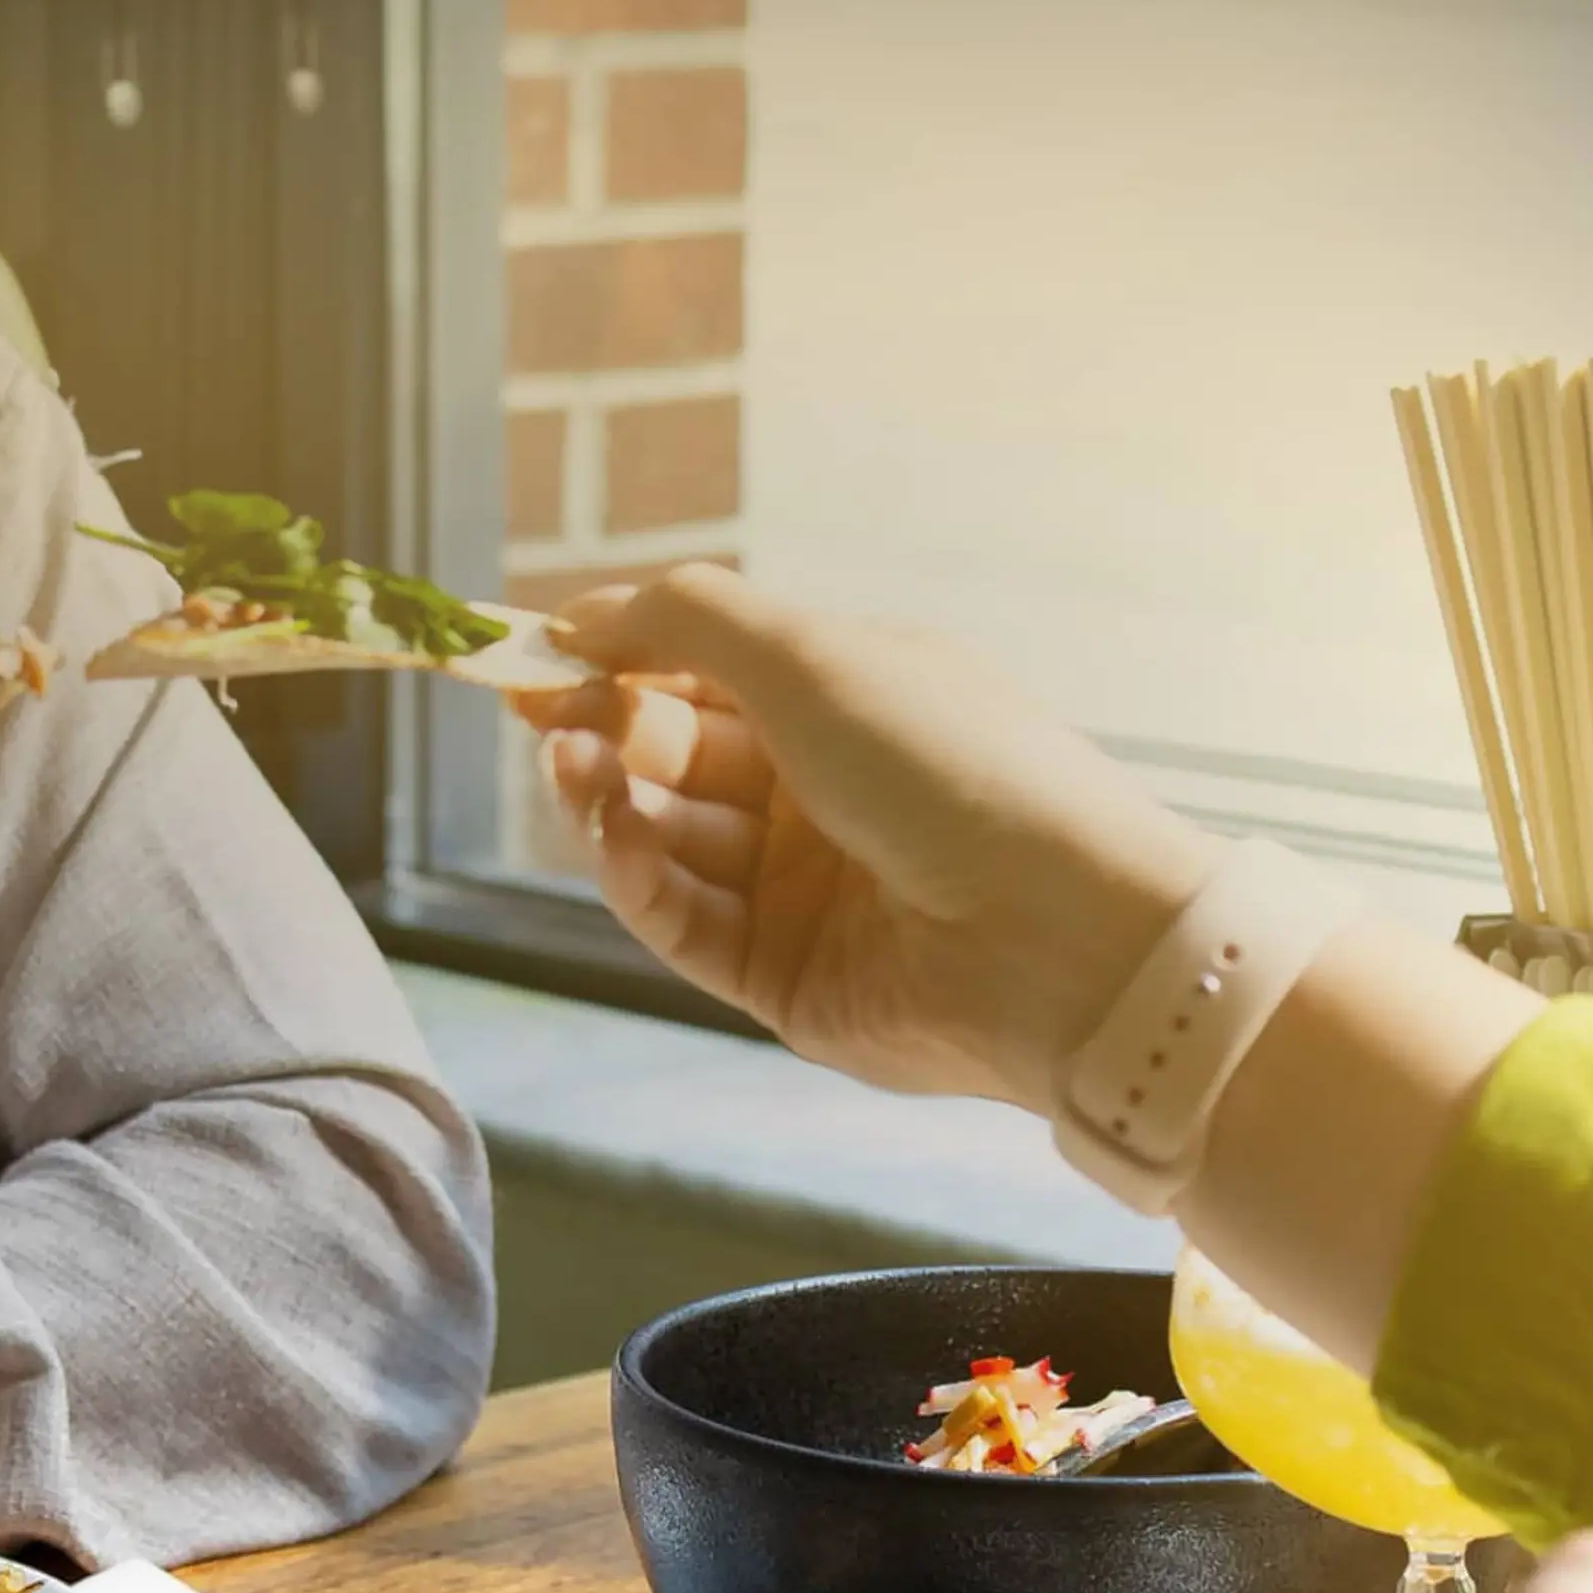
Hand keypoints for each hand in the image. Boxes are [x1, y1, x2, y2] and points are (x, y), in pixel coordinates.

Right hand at [516, 564, 1226, 1115]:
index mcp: (845, 703)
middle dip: (602, 726)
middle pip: (673, 755)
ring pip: (667, 838)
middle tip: (542, 714)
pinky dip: (638, 879)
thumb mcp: (812, 655)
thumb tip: (580, 612)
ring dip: (607, 800)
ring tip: (575, 769)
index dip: (617, 657)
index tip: (531, 650)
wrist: (1061, 936)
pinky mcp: (785, 980)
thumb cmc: (952, 768)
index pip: (703, 672)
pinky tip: (616, 840)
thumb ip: (685, 620)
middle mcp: (822, 794)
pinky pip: (685, 922)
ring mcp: (802, 891)